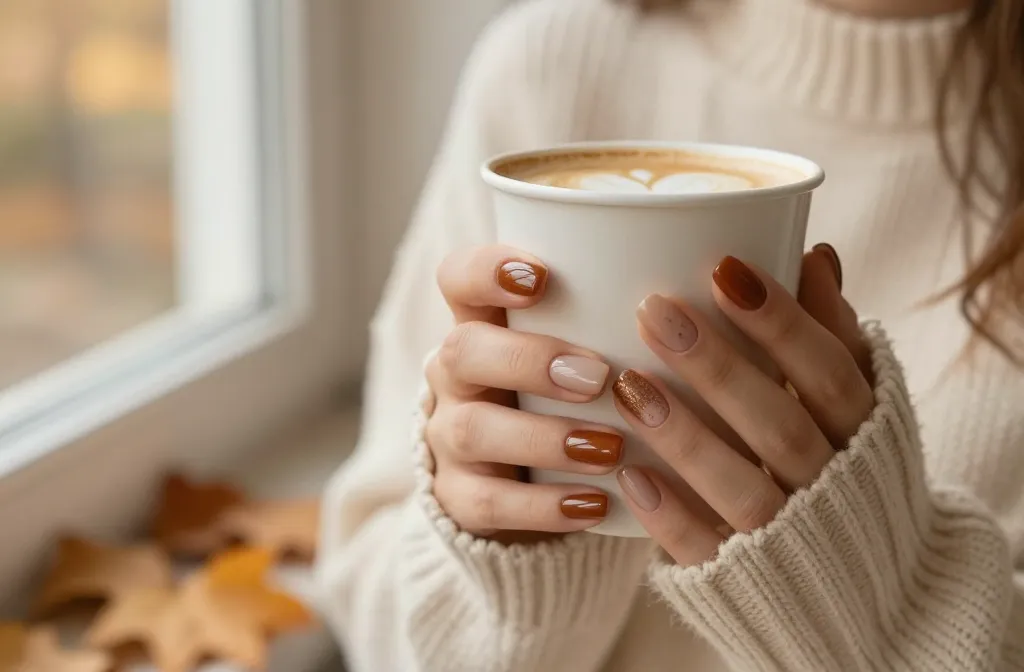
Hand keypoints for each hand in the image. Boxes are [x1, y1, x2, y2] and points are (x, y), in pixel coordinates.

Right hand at [425, 245, 620, 538]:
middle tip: (598, 375)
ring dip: (544, 437)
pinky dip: (542, 506)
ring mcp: (449, 437)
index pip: (459, 275)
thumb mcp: (597, 346)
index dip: (487, 270)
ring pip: (472, 431)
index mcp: (485, 321)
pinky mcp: (458, 498)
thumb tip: (745, 270)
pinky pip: (484, 504)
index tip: (543, 276)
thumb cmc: (581, 392)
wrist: (530, 480)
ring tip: (610, 447)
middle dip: (528, 360)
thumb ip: (638, 315)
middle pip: (462, 351)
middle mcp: (458, 374)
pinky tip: (595, 505)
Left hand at [613, 245, 872, 564]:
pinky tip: (631, 477)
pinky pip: (709, 552)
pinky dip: (672, 518)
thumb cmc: (846, 467)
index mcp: (865, 434)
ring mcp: (791, 539)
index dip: (781, 321)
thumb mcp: (855, 406)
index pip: (829, 371)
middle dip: (718, 368)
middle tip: (654, 310)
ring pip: (744, 489)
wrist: (869, 588)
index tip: (724, 269)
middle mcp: (833, 487)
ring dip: (687, 437)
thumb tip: (814, 255)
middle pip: (780, 425)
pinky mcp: (746, 580)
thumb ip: (833, 337)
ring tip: (629, 384)